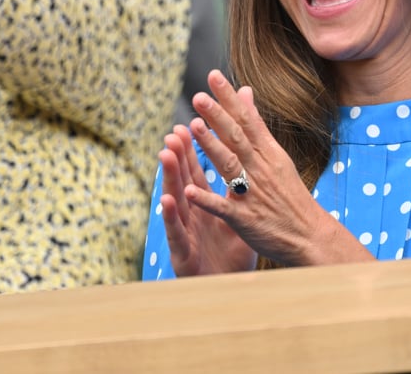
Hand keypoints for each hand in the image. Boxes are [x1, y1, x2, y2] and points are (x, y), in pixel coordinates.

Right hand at [158, 123, 256, 275]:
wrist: (228, 288)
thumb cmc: (230, 253)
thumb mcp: (238, 216)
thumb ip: (238, 189)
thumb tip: (244, 164)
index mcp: (205, 204)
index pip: (198, 171)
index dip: (193, 149)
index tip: (190, 123)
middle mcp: (192, 214)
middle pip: (183, 180)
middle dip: (178, 155)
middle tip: (173, 130)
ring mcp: (185, 232)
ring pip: (176, 200)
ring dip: (170, 177)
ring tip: (165, 153)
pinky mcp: (182, 252)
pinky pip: (177, 232)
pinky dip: (172, 216)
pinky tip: (168, 200)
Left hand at [163, 69, 372, 271]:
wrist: (311, 236)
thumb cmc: (291, 197)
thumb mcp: (278, 157)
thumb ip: (257, 127)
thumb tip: (245, 92)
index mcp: (269, 154)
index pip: (247, 120)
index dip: (229, 99)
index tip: (213, 77)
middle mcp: (261, 170)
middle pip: (237, 138)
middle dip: (218, 116)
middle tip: (199, 96)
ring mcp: (253, 194)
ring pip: (230, 166)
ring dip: (211, 146)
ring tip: (193, 127)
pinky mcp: (246, 219)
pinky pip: (224, 208)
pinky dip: (207, 200)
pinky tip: (189, 192)